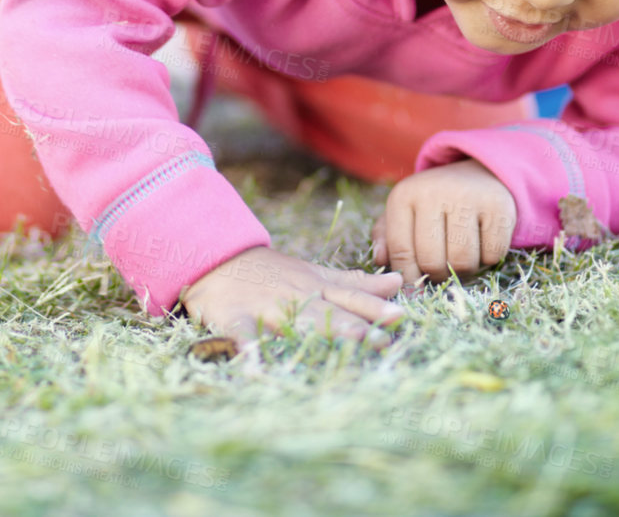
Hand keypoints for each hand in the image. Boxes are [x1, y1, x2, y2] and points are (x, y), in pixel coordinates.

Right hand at [178, 246, 404, 347]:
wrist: (219, 257)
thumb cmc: (273, 272)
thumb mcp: (315, 273)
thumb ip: (355, 283)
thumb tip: (398, 283)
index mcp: (315, 287)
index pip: (349, 297)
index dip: (373, 307)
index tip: (400, 317)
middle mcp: (296, 297)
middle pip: (328, 313)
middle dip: (354, 327)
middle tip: (381, 341)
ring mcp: (265, 307)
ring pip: (293, 320)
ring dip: (317, 333)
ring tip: (340, 345)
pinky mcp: (234, 317)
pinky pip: (241, 333)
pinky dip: (246, 346)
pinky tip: (255, 362)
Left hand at [372, 159, 516, 290]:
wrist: (480, 173)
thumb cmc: (435, 202)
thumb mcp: (405, 211)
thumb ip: (387, 236)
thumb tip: (380, 259)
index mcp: (404, 195)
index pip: (400, 250)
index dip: (407, 276)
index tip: (414, 288)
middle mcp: (434, 192)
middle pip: (432, 261)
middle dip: (436, 276)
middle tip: (441, 271)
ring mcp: (468, 198)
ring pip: (463, 261)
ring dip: (463, 271)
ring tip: (460, 258)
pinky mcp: (499, 207)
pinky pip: (492, 255)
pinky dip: (488, 259)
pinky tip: (481, 244)